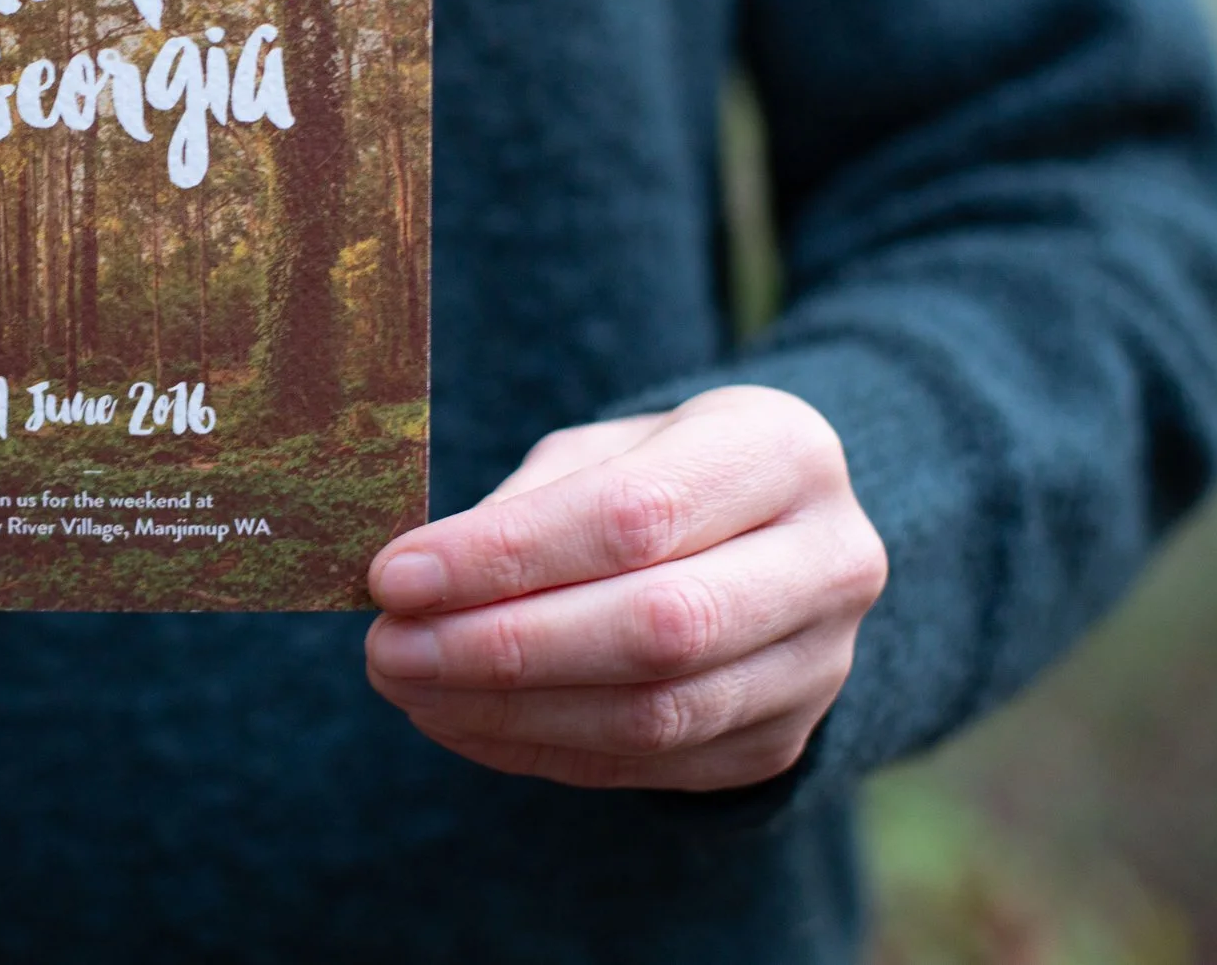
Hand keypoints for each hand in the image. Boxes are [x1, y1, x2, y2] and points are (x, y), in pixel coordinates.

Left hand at [364, 386, 887, 791]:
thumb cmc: (661, 475)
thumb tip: (412, 581)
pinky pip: (647, 765)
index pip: (633, 516)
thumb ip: (522, 510)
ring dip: (507, 712)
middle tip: (388, 647)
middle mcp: (829, 561)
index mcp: (782, 452)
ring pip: (654, 715)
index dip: (505, 556)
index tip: (396, 575)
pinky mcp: (780, 742)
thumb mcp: (602, 451)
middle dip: (500, 646)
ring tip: (407, 686)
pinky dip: (537, 748)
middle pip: (658, 627)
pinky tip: (458, 721)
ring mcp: (819, 666)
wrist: (776, 538)